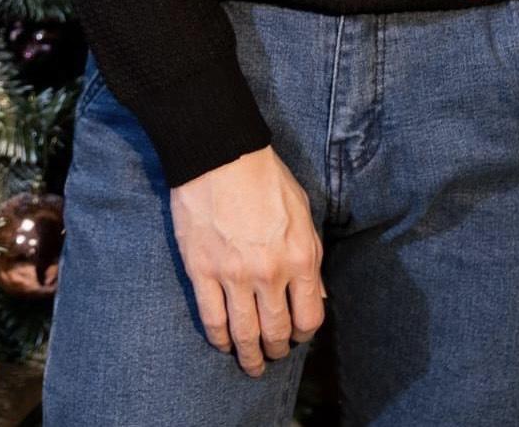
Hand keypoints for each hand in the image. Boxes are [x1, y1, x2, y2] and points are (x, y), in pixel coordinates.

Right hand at [169, 144, 326, 376]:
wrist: (220, 154)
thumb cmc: (264, 177)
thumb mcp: (302, 212)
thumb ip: (311, 256)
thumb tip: (316, 296)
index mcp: (300, 257)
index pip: (308, 318)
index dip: (302, 335)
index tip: (295, 337)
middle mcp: (269, 273)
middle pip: (275, 332)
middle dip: (275, 351)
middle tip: (271, 355)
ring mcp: (233, 275)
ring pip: (244, 334)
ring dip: (248, 356)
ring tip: (249, 363)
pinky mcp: (202, 271)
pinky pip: (212, 319)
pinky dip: (219, 339)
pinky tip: (223, 343)